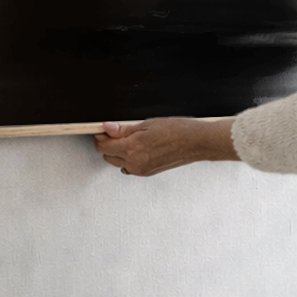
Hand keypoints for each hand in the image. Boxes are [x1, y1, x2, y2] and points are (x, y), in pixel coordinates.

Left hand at [93, 118, 238, 176]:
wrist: (195, 142)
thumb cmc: (177, 130)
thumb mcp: (147, 123)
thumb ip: (124, 129)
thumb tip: (108, 128)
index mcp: (132, 148)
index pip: (103, 146)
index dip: (101, 136)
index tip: (103, 129)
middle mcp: (135, 163)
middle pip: (107, 156)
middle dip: (109, 144)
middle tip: (118, 132)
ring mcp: (141, 170)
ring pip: (117, 163)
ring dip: (118, 152)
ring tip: (131, 139)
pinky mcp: (147, 173)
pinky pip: (129, 167)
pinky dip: (128, 159)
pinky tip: (139, 149)